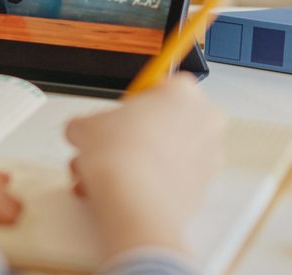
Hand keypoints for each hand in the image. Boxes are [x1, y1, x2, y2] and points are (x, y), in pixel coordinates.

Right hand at [65, 73, 225, 258]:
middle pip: (164, 122)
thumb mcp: (86, 127)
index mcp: (183, 93)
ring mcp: (209, 157)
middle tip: (106, 148)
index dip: (132, 104)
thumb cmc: (122, 158)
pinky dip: (149, 184)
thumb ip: (86, 124)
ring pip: (167, 154)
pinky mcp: (203, 190)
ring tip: (103, 177)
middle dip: (132, 137)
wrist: (136, 205)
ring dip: (136, 163)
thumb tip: (83, 133)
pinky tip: (120, 193)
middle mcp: (204, 121)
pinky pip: (172, 180)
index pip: (159, 87)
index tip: (118, 116)